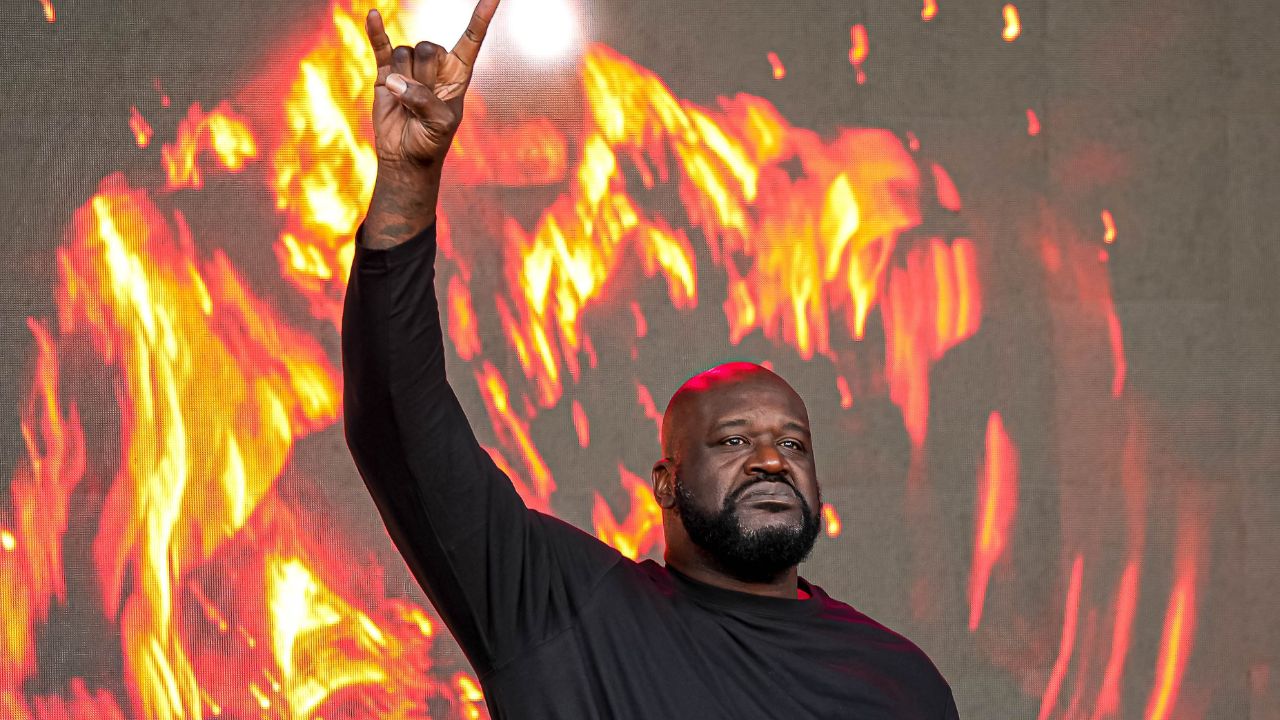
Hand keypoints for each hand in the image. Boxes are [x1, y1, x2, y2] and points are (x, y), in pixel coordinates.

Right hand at [361, 0, 500, 246]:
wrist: (405, 157)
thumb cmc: (431, 141)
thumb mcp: (440, 123)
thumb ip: (423, 99)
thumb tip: (395, 81)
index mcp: (458, 73)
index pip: (472, 40)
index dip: (481, 18)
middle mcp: (435, 65)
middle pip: (429, 47)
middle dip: (423, 76)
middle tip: (422, 101)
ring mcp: (409, 67)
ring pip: (405, 54)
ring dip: (404, 81)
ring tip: (406, 103)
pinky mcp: (385, 72)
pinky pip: (381, 46)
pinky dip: (376, 31)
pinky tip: (374, 15)